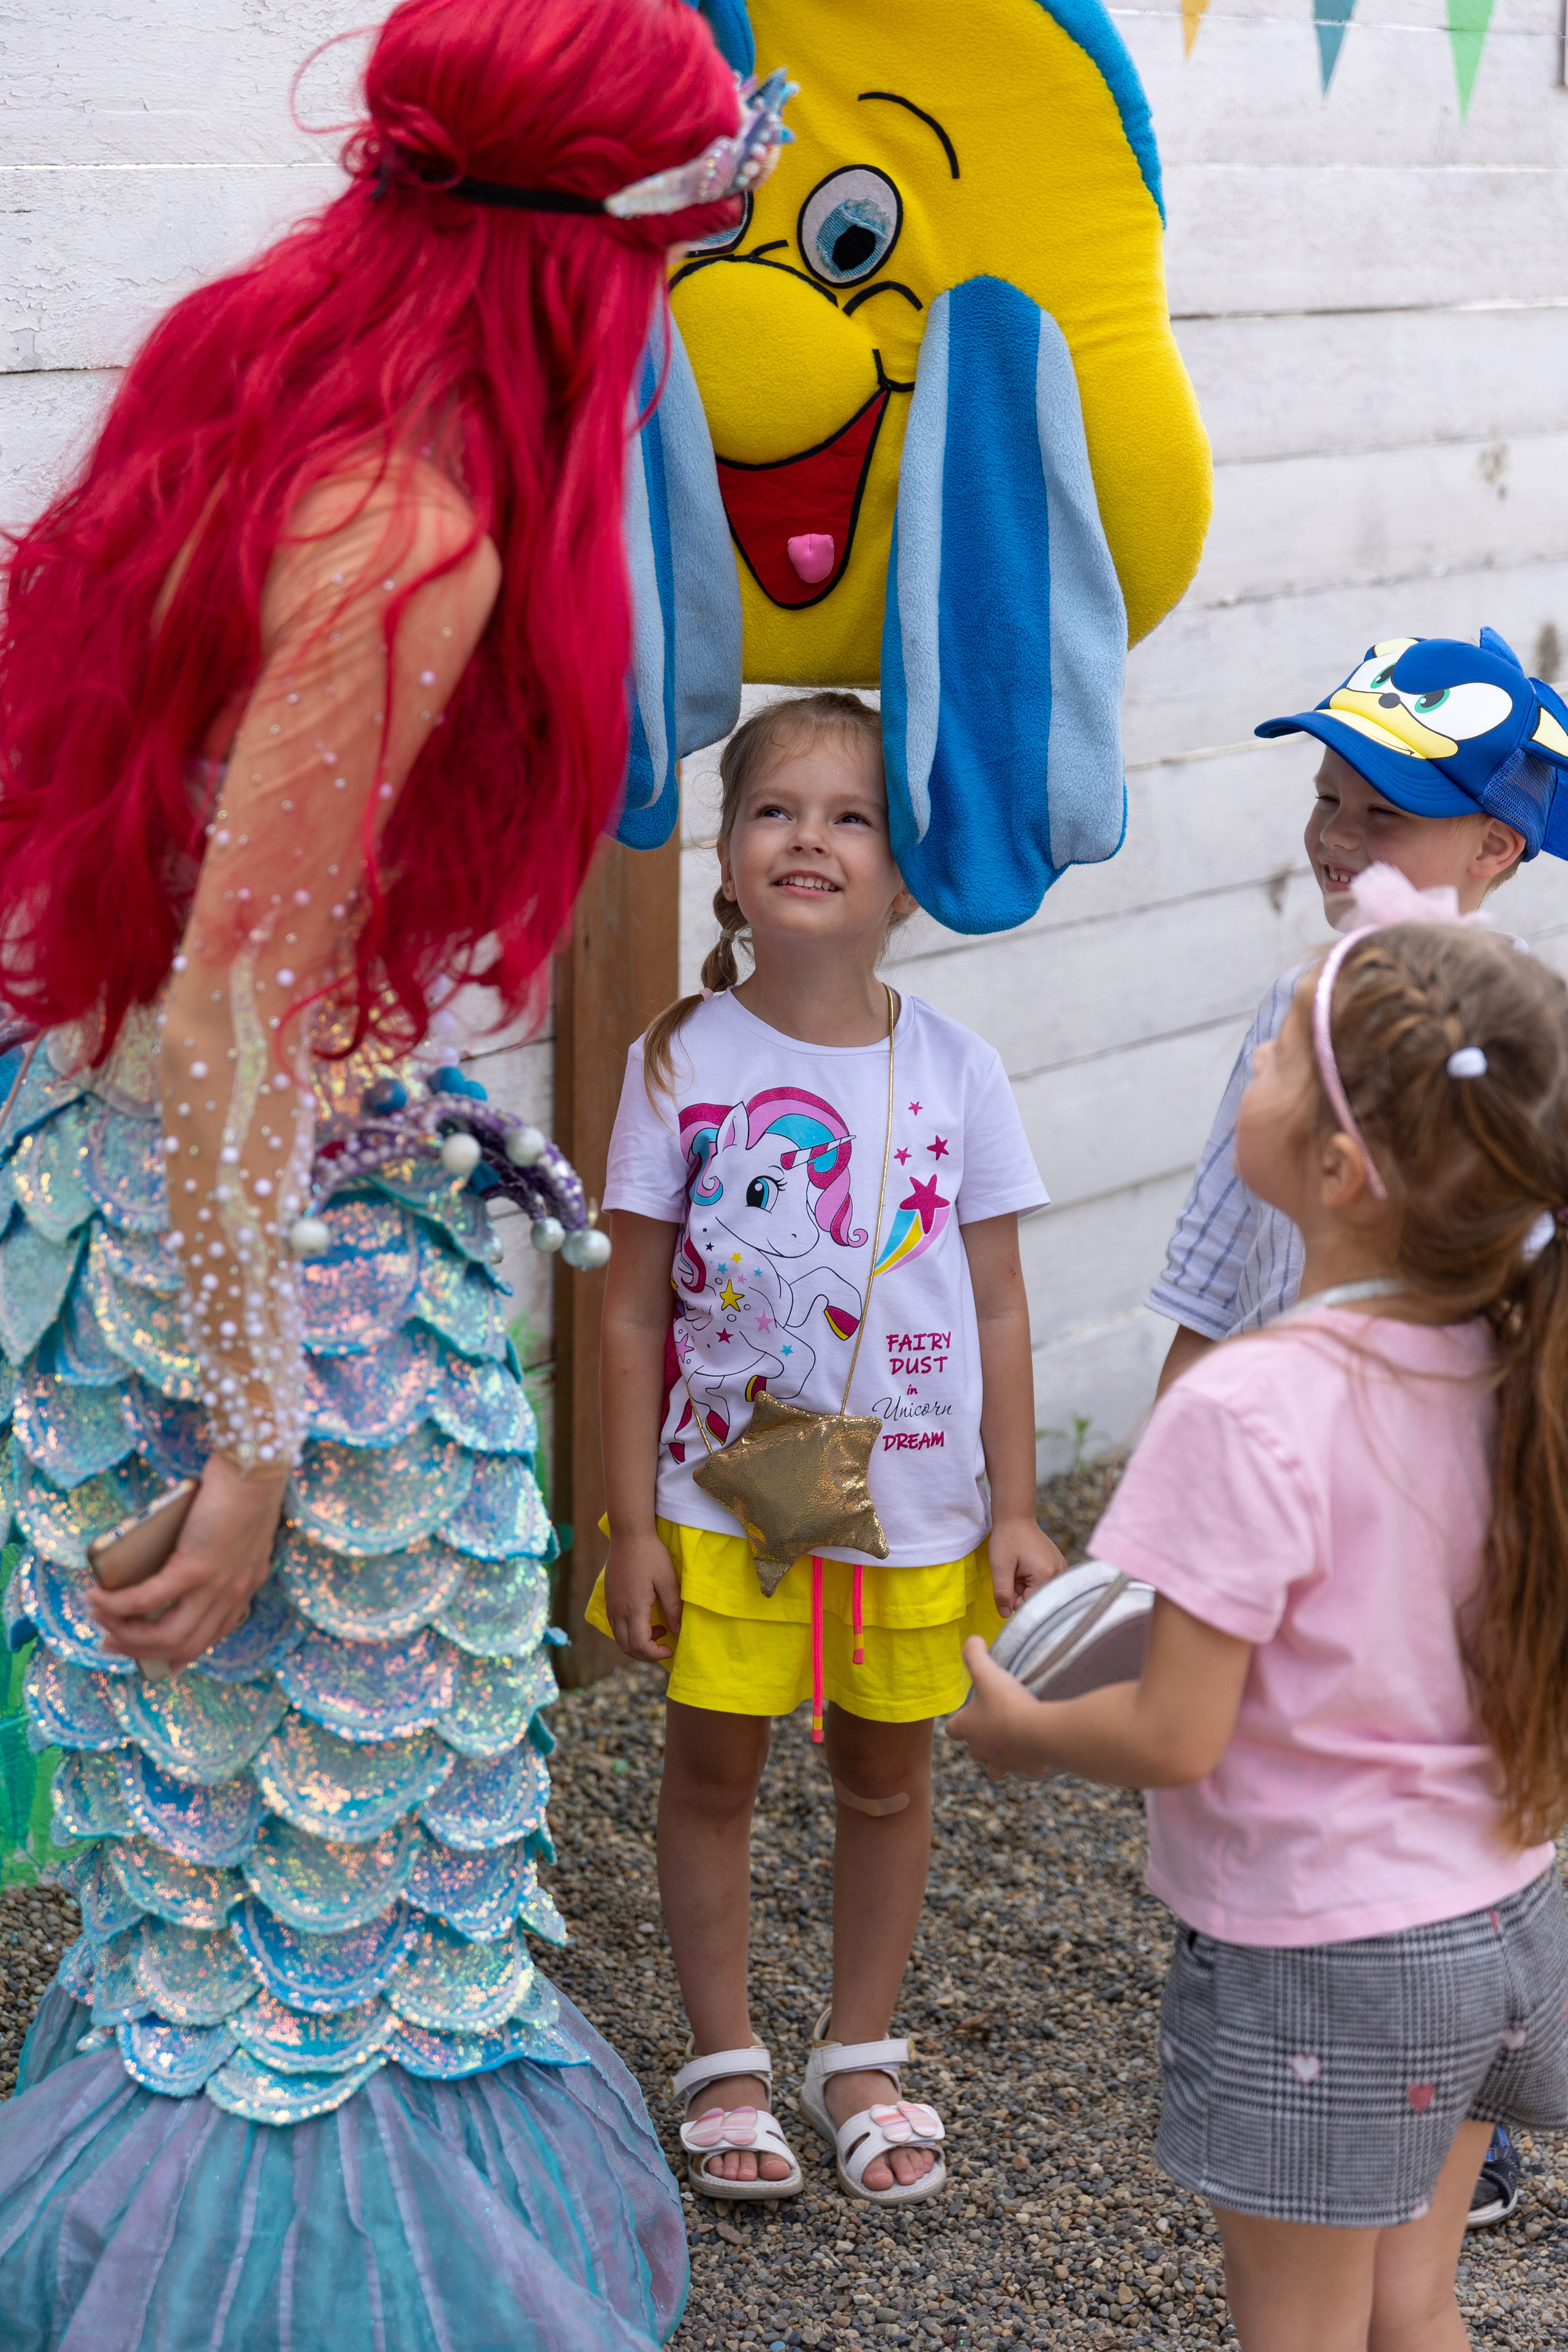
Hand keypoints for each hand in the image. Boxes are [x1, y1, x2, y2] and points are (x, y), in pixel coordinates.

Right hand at [89, 1453, 287, 1670]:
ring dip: (124, 1633)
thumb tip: (177, 1562)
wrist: (254, 1465)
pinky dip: (117, 1604)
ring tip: (98, 1616)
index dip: (177, 1653)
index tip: (149, 1654)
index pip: (211, 1637)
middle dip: (140, 1650)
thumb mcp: (239, 1534)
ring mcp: (216, 1586)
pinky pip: (147, 1600)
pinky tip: (97, 1596)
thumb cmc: (244, 1489)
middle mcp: (233, 1595)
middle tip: (109, 1640)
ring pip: (164, 1635)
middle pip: (183, 1645)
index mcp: (245, 1588)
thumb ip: (221, 1555)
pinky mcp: (196, 1568)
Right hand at [603, 1529, 682, 1662]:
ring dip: (638, 1643)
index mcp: (633, 1609)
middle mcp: (618, 1611)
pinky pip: (616, 1626)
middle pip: (626, 1648)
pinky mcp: (609, 1599)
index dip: (655, 1654)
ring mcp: (611, 1605)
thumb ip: (673, 1609)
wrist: (629, 1535)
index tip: (671, 1648)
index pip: (640, 1646)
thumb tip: (678, 1632)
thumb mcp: (668, 1581)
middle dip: (646, 1654)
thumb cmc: (651, 1555)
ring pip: (619, 1638)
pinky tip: (646, 1619)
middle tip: (665, 1646)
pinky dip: (630, 1632)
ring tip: (658, 1629)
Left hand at [946, 1638, 1055, 1778]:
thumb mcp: (987, 1673)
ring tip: (1011, 1743)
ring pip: (995, 1768)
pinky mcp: (1027, 1768)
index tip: (967, 1714)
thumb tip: (971, 1639)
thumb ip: (975, 1655)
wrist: (1037, 1732)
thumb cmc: (1006, 1703)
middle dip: (981, 1741)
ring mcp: (1004, 1762)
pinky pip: (1024, 1767)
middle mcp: (982, 1750)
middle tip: (994, 1724)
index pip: (952, 1730)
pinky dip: (1028, 1760)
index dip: (957, 1722)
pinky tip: (1037, 1749)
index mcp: (968, 1728)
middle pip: (974, 1750)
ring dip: (1000, 1758)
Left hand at [988, 1516, 1065, 1619]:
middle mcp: (1059, 1574)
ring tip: (1020, 1568)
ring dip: (1026, 1585)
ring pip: (1039, 1592)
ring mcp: (1062, 1570)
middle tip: (1014, 1572)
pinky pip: (1044, 1584)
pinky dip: (1032, 1580)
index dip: (1014, 1598)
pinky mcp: (1059, 1567)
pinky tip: (1027, 1566)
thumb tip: (1006, 1616)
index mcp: (1046, 1575)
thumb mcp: (999, 1566)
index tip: (1009, 1580)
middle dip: (1020, 1591)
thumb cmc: (1007, 1540)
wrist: (1016, 1518)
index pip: (1029, 1605)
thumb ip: (1002, 1593)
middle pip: (1035, 1599)